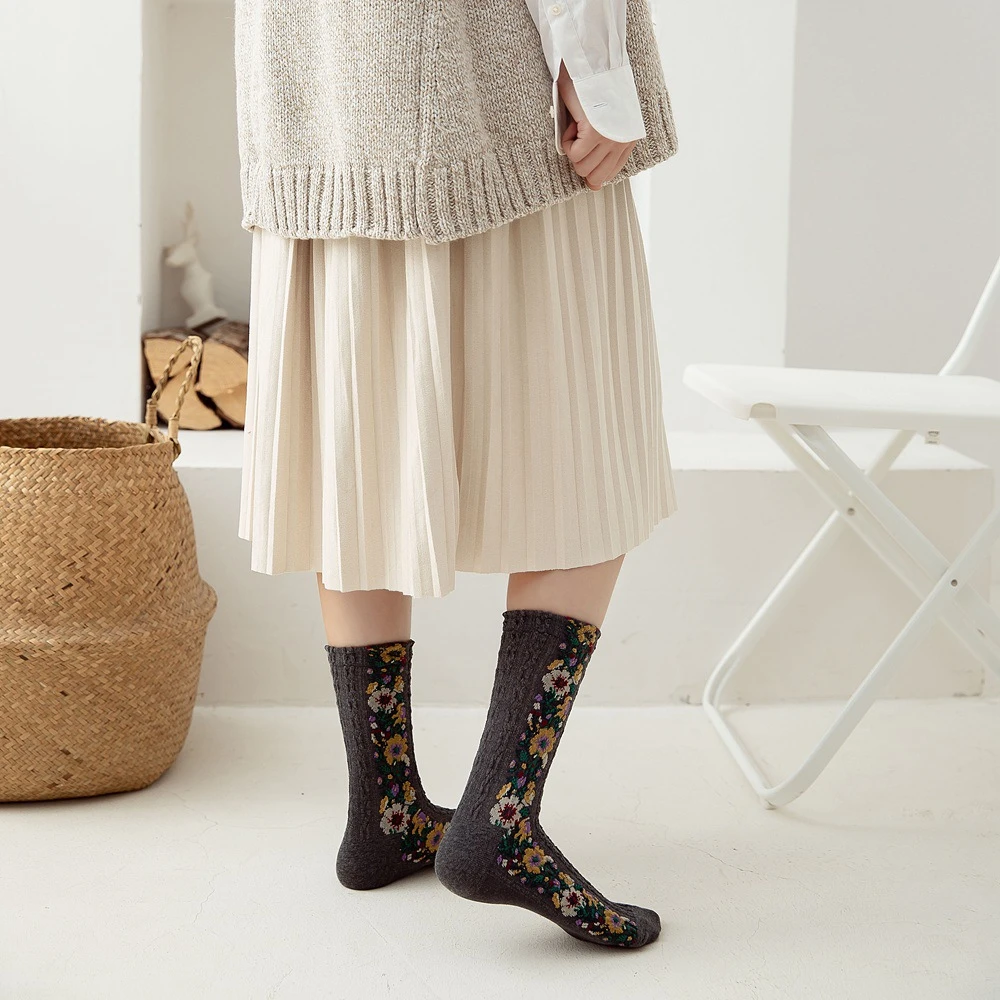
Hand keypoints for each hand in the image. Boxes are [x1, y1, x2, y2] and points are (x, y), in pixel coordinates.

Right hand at [556, 61, 637, 191]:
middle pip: (594, 178)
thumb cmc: (594, 88)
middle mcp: (623, 142)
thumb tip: (592, 184)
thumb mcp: (605, 122)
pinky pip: (574, 154)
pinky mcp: (596, 133)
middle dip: (581, 161)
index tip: (584, 149)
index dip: (591, 166)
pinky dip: (568, 141)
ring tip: (579, 125)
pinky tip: (574, 123)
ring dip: (573, 148)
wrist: (592, 62)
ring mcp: (611, 139)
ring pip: (582, 167)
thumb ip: (601, 150)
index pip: (608, 175)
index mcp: (628, 139)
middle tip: (580, 136)